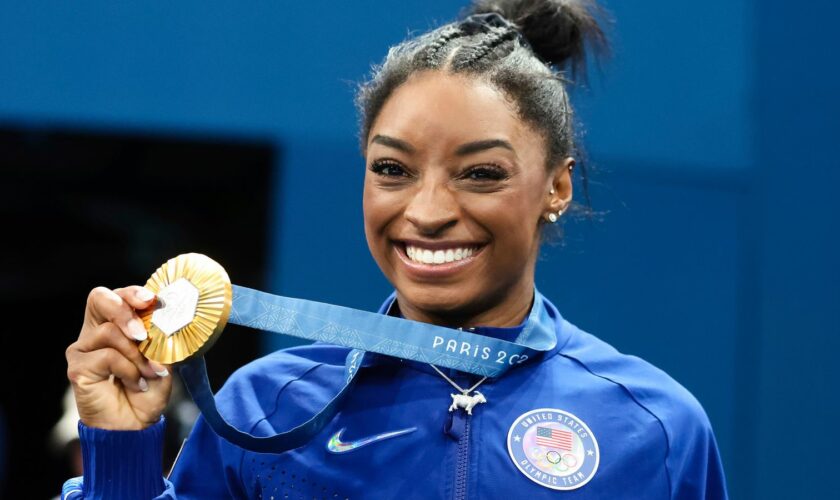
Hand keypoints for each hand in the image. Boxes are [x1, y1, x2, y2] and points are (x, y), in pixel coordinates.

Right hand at [66, 286, 172, 429]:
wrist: (135, 425)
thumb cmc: (148, 390)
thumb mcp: (162, 358)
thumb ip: (160, 337)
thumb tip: (168, 319)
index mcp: (115, 325)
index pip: (117, 295)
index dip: (132, 293)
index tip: (151, 300)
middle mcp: (95, 332)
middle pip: (100, 298)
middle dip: (125, 311)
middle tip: (143, 334)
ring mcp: (83, 349)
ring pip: (110, 331)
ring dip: (137, 355)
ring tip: (149, 374)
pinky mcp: (77, 367)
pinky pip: (108, 356)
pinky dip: (129, 370)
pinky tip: (136, 384)